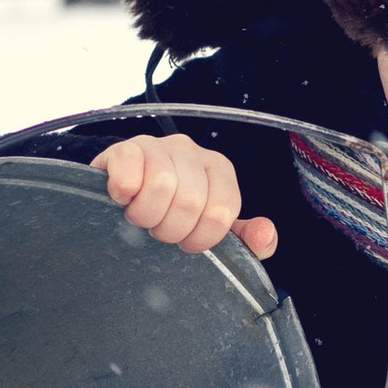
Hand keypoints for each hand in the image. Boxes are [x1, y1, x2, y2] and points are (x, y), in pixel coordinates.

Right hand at [95, 133, 276, 258]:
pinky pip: (129, 172)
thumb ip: (246, 241)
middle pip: (191, 201)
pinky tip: (123, 199)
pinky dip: (124, 194)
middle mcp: (191, 151)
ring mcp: (157, 146)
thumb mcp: (210, 231)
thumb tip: (265, 234)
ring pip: (161, 186)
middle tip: (159, 229)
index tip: (185, 241)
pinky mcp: (125, 148)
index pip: (222, 211)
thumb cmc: (169, 216)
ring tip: (140, 216)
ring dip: (146, 215)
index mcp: (219, 170)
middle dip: (171, 230)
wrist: (122, 200)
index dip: (200, 238)